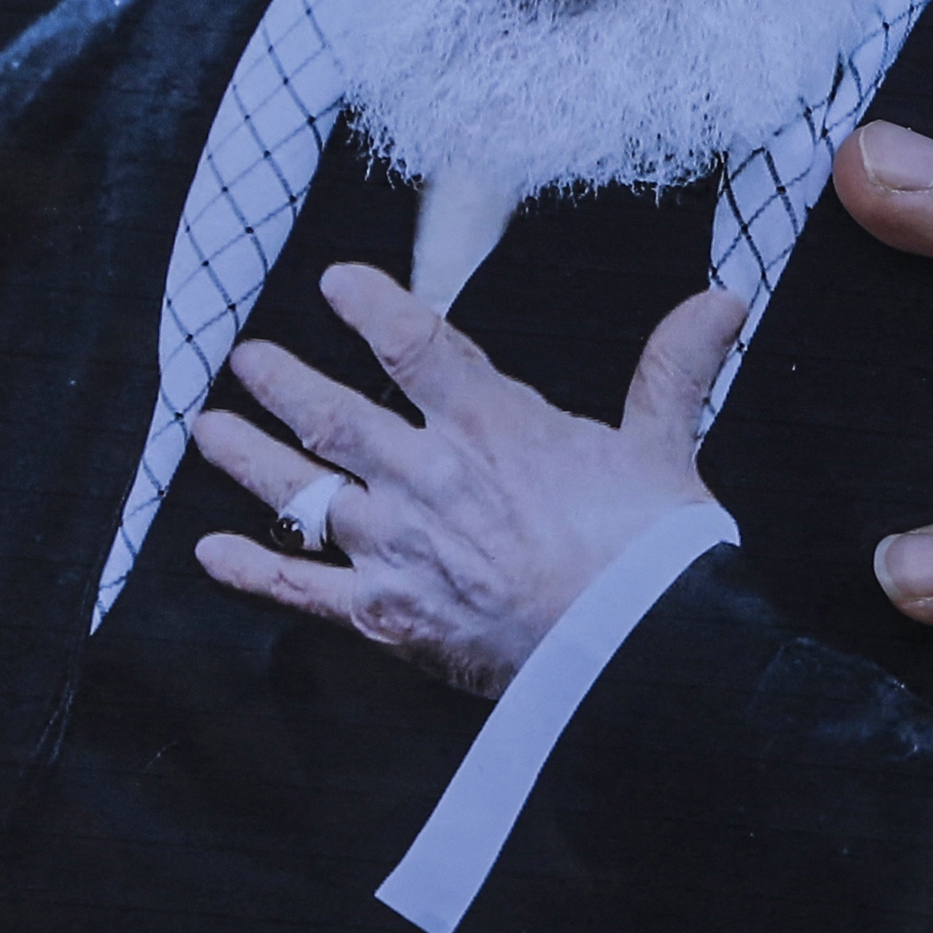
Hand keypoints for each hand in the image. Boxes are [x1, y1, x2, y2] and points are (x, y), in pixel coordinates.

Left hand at [191, 265, 744, 697]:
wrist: (634, 651)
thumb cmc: (651, 551)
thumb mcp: (663, 446)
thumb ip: (674, 367)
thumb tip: (723, 298)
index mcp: (492, 425)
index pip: (414, 344)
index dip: (370, 305)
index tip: (335, 281)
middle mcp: (428, 476)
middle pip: (332, 415)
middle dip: (282, 381)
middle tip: (244, 356)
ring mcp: (399, 547)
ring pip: (302, 491)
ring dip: (248, 457)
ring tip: (209, 427)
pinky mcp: (389, 616)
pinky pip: (302, 590)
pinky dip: (252, 571)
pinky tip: (210, 552)